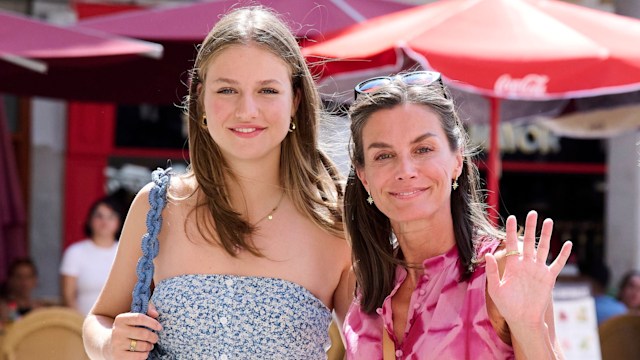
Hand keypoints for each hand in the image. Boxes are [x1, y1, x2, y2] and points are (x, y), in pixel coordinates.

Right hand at [109, 302, 161, 358]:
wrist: (108, 345)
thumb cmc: (127, 329)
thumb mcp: (132, 318)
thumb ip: (146, 310)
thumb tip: (155, 314)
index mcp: (121, 319)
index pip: (140, 318)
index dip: (152, 322)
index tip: (159, 327)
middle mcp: (117, 331)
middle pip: (143, 333)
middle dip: (153, 337)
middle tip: (155, 338)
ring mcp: (117, 344)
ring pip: (142, 346)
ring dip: (150, 346)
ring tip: (149, 345)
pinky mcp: (118, 356)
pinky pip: (138, 356)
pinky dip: (145, 355)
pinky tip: (144, 352)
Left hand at [485, 211, 571, 329]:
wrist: (523, 319)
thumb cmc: (507, 306)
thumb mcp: (495, 288)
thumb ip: (491, 271)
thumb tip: (487, 254)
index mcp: (512, 265)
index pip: (512, 244)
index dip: (512, 231)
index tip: (511, 218)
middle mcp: (526, 265)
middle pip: (529, 242)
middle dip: (530, 227)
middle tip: (532, 213)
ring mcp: (538, 270)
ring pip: (543, 248)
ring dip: (546, 235)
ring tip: (548, 221)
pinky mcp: (549, 278)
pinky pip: (558, 264)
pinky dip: (563, 254)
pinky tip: (568, 244)